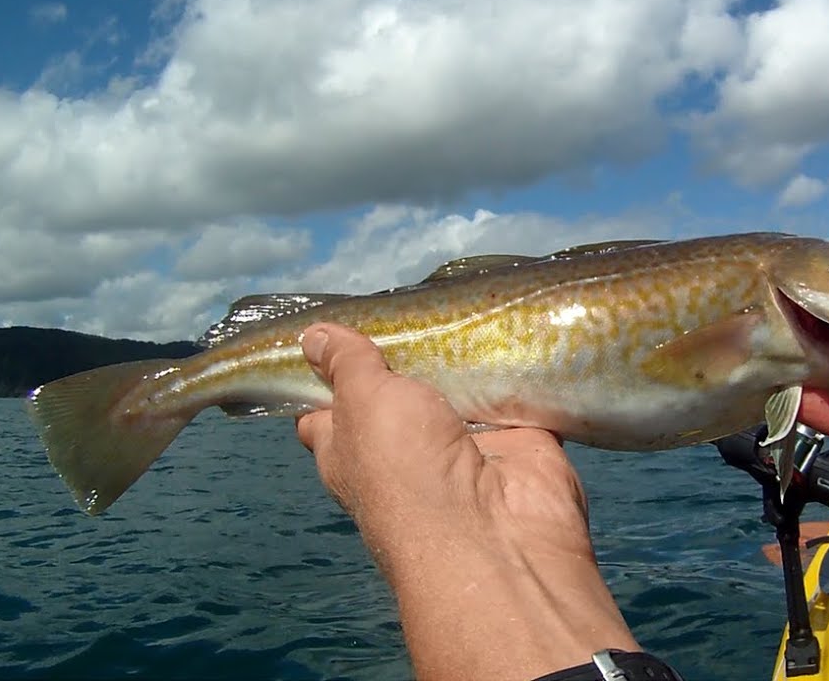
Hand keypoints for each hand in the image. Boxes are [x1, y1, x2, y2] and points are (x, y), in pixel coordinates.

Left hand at [296, 322, 638, 680]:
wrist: (495, 530)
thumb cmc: (406, 468)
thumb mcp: (363, 403)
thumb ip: (347, 365)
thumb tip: (313, 337)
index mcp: (351, 450)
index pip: (323, 411)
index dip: (322, 373)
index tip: (330, 328)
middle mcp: (402, 450)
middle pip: (393, 389)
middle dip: (401, 348)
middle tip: (407, 299)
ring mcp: (461, 446)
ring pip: (454, 386)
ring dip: (457, 350)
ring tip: (457, 297)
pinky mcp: (515, 439)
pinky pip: (512, 392)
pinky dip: (512, 365)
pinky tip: (508, 322)